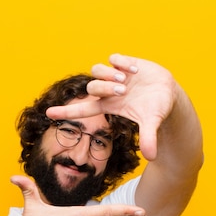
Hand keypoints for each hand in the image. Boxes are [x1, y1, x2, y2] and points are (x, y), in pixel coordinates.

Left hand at [45, 53, 180, 160]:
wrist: (167, 92)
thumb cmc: (155, 109)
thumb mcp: (152, 123)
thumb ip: (149, 138)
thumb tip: (152, 157)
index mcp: (109, 106)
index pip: (82, 109)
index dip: (66, 112)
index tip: (48, 114)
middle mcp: (108, 90)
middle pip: (92, 87)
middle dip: (105, 87)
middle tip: (124, 90)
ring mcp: (115, 75)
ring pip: (97, 70)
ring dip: (109, 75)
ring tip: (127, 80)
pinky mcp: (124, 63)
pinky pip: (114, 58)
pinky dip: (122, 63)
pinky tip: (136, 70)